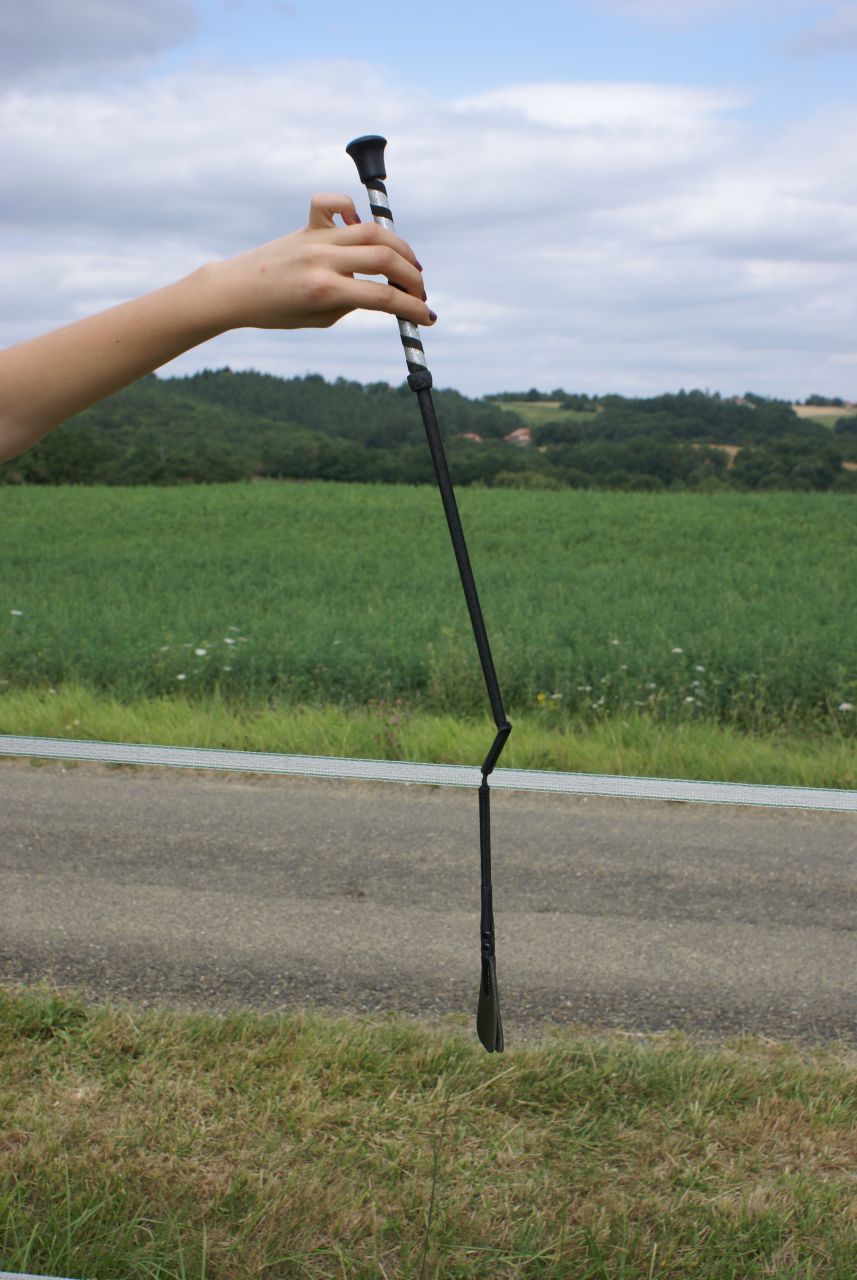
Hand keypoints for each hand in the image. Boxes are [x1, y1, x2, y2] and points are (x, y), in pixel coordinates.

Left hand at [207, 193, 434, 331]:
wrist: (235, 290)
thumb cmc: (275, 311)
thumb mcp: (320, 318)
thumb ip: (352, 302)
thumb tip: (383, 289)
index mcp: (324, 290)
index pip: (382, 297)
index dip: (411, 308)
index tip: (427, 316)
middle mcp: (322, 259)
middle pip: (384, 257)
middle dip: (412, 276)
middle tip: (420, 291)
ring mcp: (315, 238)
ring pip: (371, 230)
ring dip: (399, 247)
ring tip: (408, 264)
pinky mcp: (308, 225)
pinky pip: (334, 204)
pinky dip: (353, 209)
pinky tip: (360, 228)